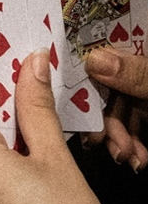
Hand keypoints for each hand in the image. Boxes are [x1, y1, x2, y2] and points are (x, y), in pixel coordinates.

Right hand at [84, 47, 147, 169]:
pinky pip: (131, 126)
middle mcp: (140, 69)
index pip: (108, 45)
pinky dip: (130, 144)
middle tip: (96, 136)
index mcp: (142, 49)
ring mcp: (143, 93)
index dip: (83, 59)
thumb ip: (139, 73)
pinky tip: (136, 158)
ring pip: (116, 107)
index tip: (63, 79)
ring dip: (115, 134)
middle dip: (101, 111)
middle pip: (105, 80)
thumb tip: (94, 59)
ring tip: (123, 154)